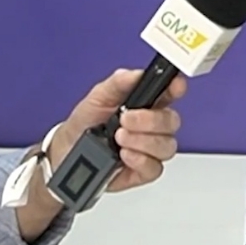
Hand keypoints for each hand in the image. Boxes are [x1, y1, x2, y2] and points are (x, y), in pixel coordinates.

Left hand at [49, 68, 185, 192]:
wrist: (68, 150)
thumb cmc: (86, 122)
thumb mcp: (98, 96)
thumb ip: (118, 83)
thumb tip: (136, 74)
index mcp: (146, 102)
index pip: (170, 92)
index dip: (177, 88)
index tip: (174, 86)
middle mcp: (153, 126)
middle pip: (172, 122)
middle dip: (150, 120)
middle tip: (125, 119)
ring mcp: (150, 149)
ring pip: (167, 146)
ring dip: (142, 141)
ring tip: (119, 138)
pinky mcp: (144, 170)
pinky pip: (155, 167)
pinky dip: (139, 160)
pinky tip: (124, 154)